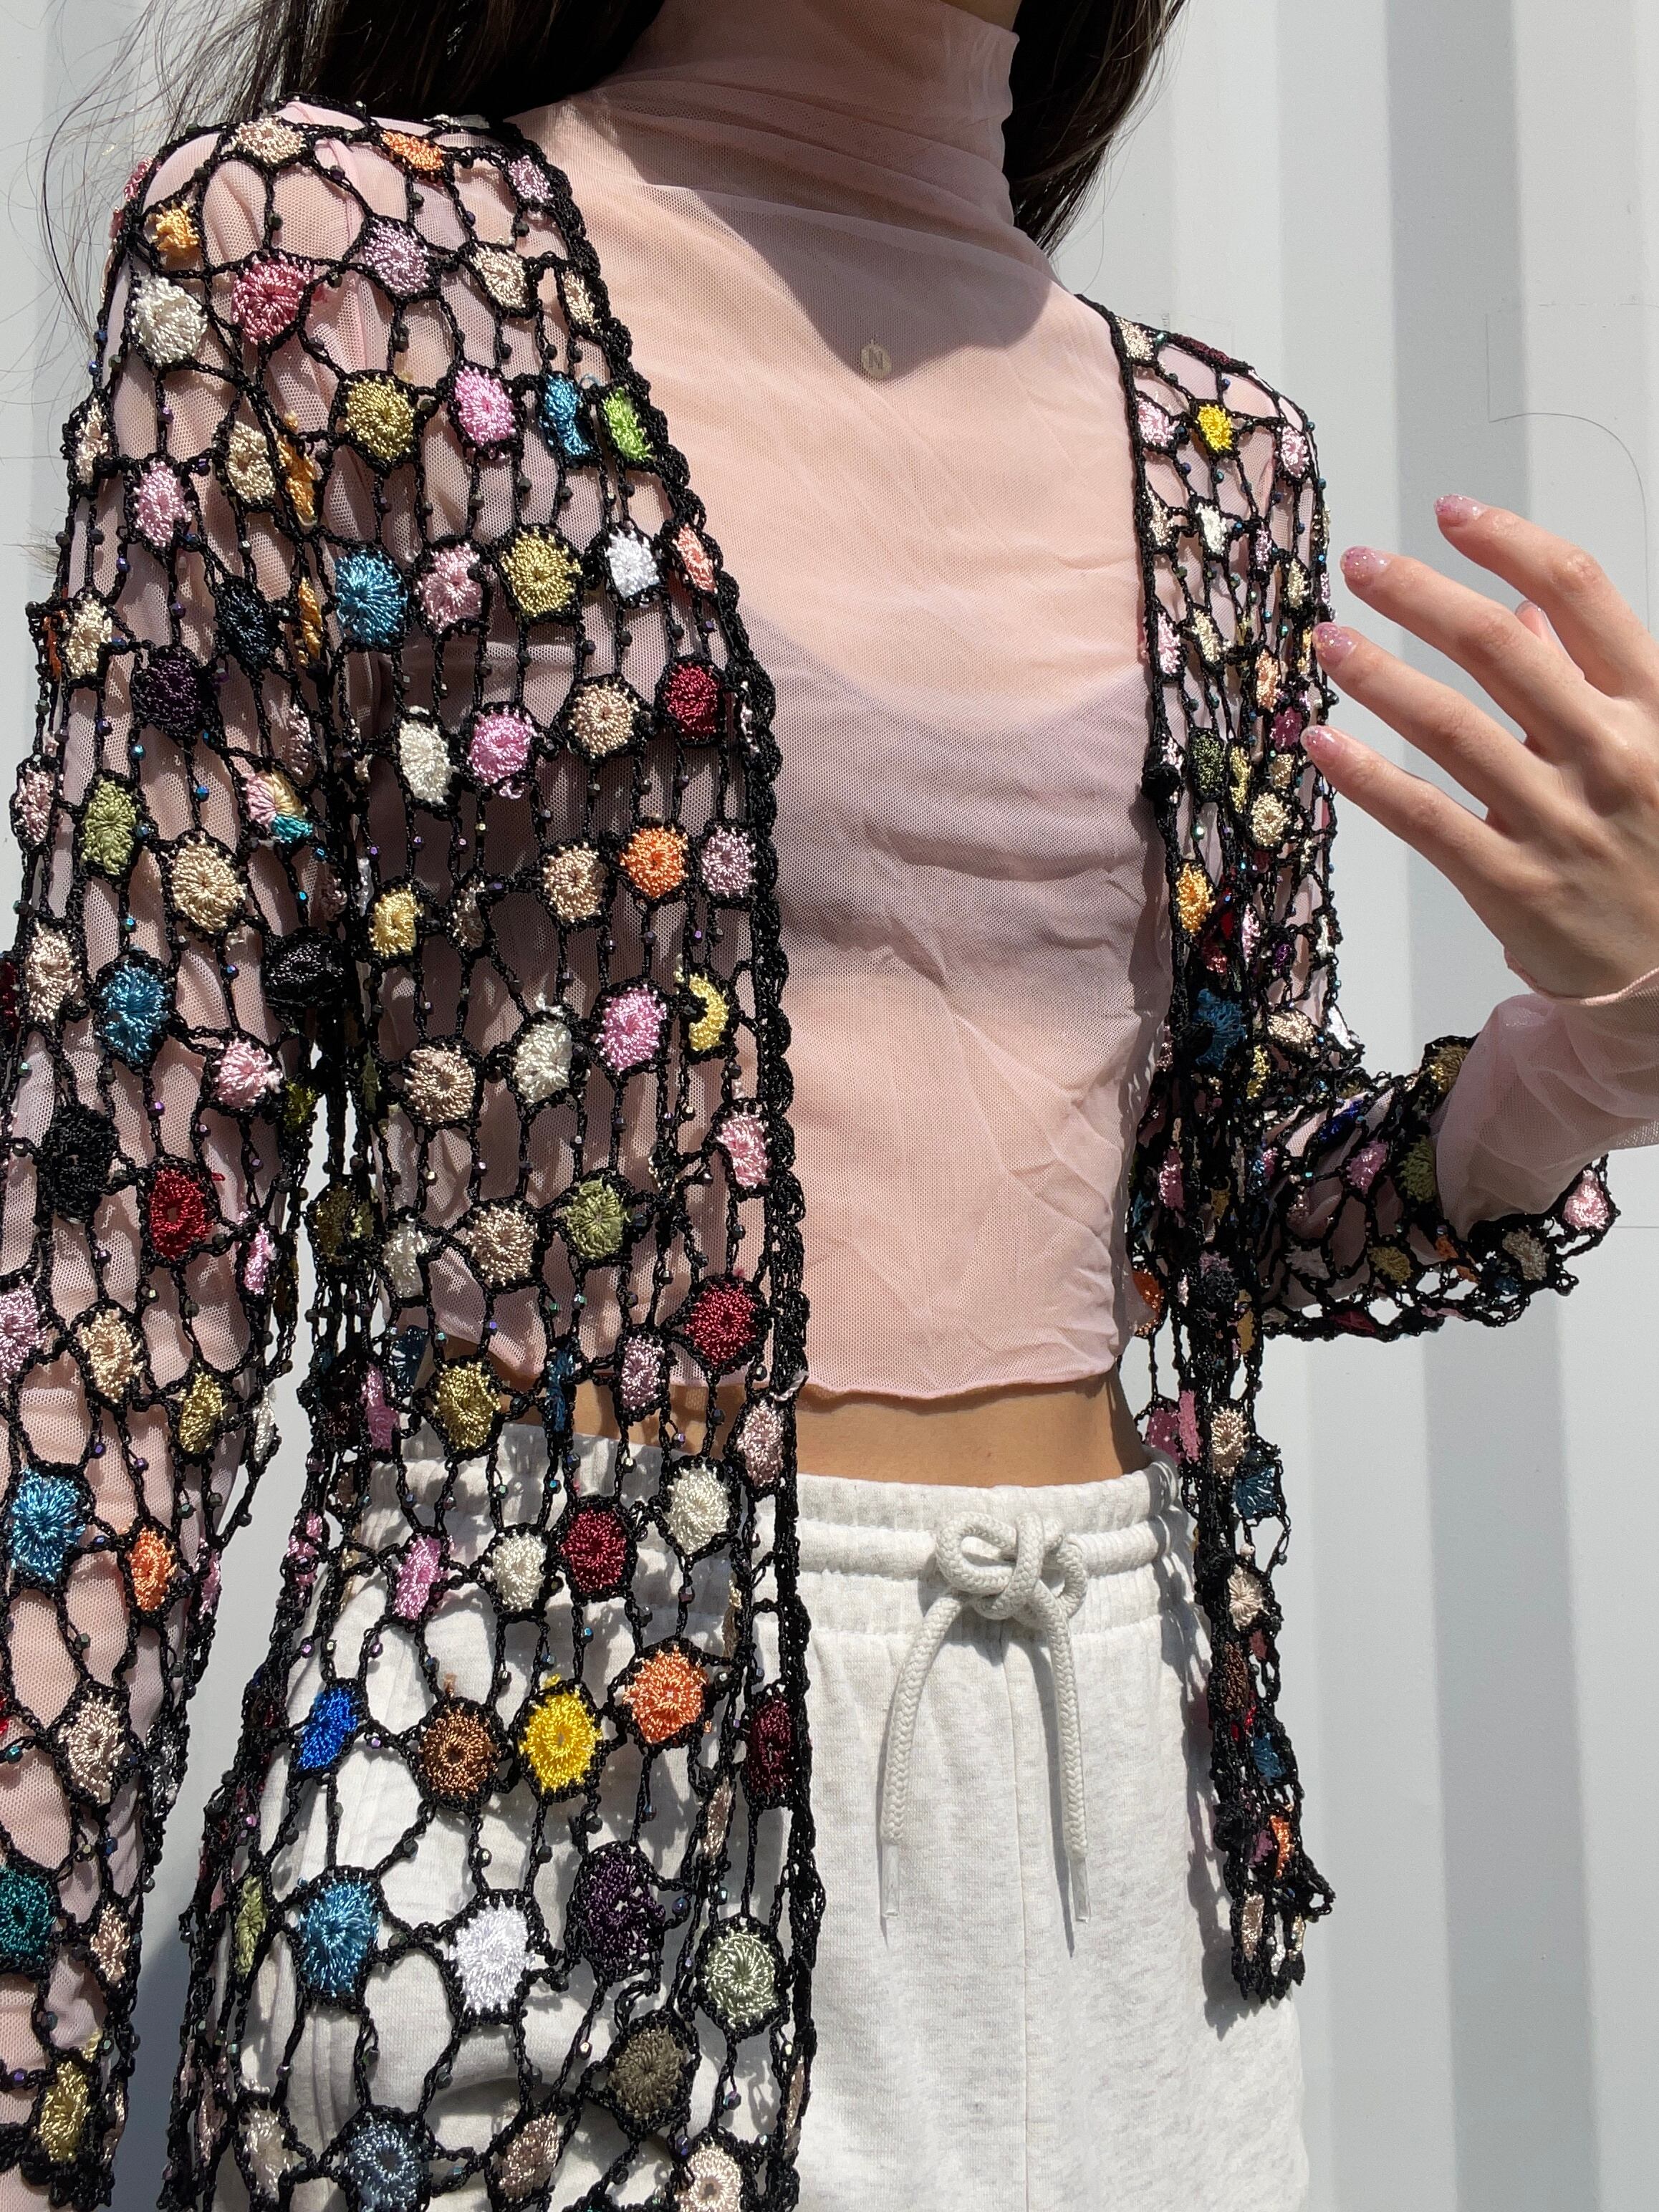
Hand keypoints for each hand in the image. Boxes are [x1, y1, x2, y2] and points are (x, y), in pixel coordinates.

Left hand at [1306, 497, 1658, 999]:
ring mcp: (1558, 821)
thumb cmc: (1658, 840)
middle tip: (1361, 566)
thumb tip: (1520, 606)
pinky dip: (1369, 777)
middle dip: (1421, 596)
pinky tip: (1325, 741)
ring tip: (1329, 638)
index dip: (1509, 541)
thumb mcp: (1651, 741)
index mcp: (1652, 705)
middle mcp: (1607, 752)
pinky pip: (1426, 818)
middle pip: (1500, 646)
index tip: (1452, 512)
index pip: (1580, 593)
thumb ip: (1586, 674)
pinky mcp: (1512, 885)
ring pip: (1451, 726)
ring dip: (1379, 674)